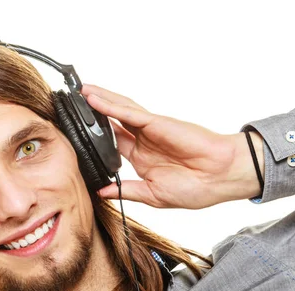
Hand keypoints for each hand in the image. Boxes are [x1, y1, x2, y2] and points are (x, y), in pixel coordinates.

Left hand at [83, 84, 263, 208]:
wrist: (221, 178)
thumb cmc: (196, 188)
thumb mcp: (153, 195)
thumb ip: (126, 190)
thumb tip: (102, 193)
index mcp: (142, 159)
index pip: (111, 145)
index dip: (94, 138)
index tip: (75, 133)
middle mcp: (143, 141)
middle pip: (112, 122)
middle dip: (93, 114)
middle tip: (72, 104)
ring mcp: (149, 130)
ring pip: (118, 110)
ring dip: (99, 101)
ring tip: (80, 92)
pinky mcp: (156, 123)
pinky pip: (129, 113)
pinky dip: (111, 106)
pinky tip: (95, 100)